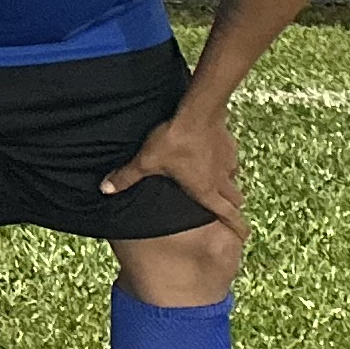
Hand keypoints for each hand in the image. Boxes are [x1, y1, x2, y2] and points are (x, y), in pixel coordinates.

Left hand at [102, 103, 241, 229]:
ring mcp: (228, 162)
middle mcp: (221, 179)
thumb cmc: (174, 140)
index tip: (244, 236)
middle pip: (235, 200)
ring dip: (226, 186)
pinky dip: (223, 165)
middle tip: (226, 212)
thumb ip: (127, 177)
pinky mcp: (229, 146)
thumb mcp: (146, 161)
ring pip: (233, 180)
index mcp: (206, 190)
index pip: (229, 215)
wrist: (197, 111)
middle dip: (231, 208)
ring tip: (213, 186)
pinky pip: (229, 161)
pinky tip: (209, 158)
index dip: (238, 228)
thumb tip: (105, 190)